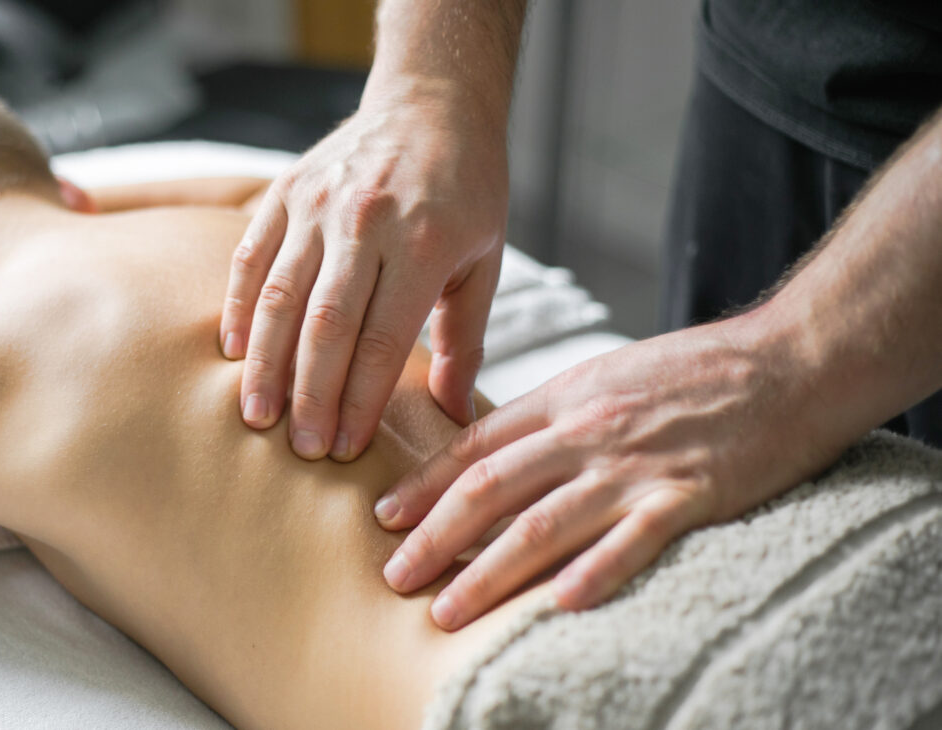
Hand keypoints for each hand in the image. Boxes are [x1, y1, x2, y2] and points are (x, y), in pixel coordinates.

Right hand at [220, 80, 508, 460]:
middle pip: (326, 325)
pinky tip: (234, 352)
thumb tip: (456, 418)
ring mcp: (320, 204)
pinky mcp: (285, 192)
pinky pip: (251, 258)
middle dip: (310, 395)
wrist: (432, 103)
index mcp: (426, 243)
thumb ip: (466, 341)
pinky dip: (240, 307)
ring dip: (266, 363)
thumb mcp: (484, 262)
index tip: (348, 449)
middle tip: (302, 448)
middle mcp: (368, 222)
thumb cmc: (466, 192)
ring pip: (280, 296)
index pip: (383, 340)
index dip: (361, 400)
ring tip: (258, 416)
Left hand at [374, 317, 853, 628]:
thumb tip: (495, 449)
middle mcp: (587, 431)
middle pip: (491, 488)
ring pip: (542, 524)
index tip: (384, 516)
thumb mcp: (605, 375)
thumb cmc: (695, 372)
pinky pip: (631, 541)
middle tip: (394, 576)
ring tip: (446, 610)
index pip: (475, 445)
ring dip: (486, 572)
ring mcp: (634, 465)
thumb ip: (551, 413)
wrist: (788, 360)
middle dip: (434, 535)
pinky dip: (591, 573)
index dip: (424, 484)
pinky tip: (555, 605)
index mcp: (564, 399)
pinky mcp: (688, 496)